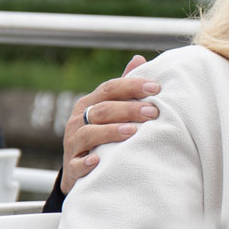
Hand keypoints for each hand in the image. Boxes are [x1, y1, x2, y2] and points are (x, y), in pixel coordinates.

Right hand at [60, 56, 159, 193]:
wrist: (78, 170)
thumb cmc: (102, 133)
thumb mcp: (110, 109)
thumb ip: (124, 88)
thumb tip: (139, 59)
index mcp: (91, 103)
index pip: (110, 88)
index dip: (132, 86)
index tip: (156, 88)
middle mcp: (79, 120)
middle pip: (103, 109)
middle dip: (128, 109)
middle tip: (152, 112)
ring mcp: (74, 143)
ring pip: (89, 133)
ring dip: (111, 132)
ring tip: (132, 132)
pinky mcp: (72, 167)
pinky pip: (77, 164)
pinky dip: (86, 162)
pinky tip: (98, 160)